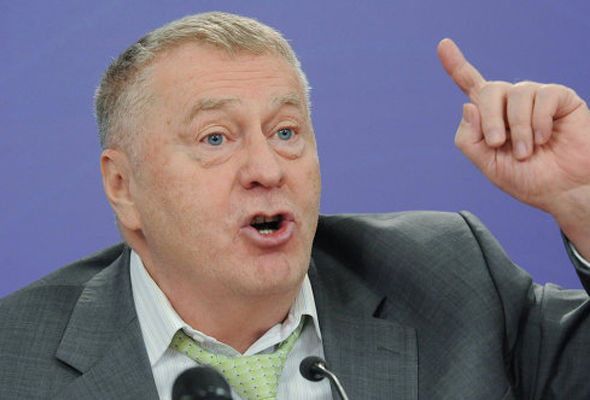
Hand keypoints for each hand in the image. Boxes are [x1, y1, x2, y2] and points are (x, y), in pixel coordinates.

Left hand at [437, 38, 589, 258]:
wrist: (563, 191)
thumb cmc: (527, 179)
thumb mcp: (488, 165)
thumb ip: (469, 139)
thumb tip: (468, 105)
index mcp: (490, 116)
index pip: (470, 84)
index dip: (456, 65)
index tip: (443, 45)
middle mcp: (511, 102)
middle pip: (488, 90)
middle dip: (489, 119)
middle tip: (496, 144)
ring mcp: (535, 98)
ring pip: (515, 94)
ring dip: (518, 129)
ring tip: (526, 152)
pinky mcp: (559, 97)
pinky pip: (543, 96)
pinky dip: (539, 122)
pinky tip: (544, 139)